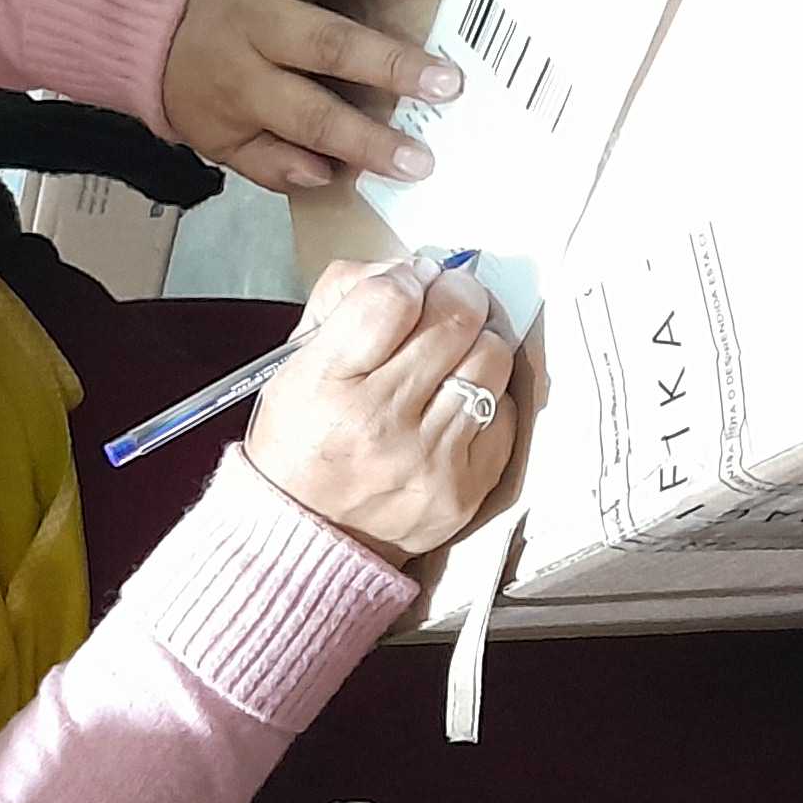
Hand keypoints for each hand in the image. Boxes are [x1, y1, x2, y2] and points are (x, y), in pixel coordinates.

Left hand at [158, 0, 463, 195]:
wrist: (135, 14)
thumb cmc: (196, 83)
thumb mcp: (219, 140)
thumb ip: (271, 164)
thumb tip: (326, 173)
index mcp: (243, 82)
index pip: (312, 117)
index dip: (366, 141)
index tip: (419, 159)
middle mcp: (253, 21)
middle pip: (327, 42)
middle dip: (390, 61)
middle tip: (447, 78)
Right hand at [245, 257, 518, 563]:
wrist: (308, 535)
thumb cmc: (303, 442)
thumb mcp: (295, 363)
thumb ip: (345, 299)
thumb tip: (410, 267)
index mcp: (326, 384)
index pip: (391, 298)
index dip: (408, 277)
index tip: (410, 283)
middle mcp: (378, 422)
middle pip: (454, 318)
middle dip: (456, 295)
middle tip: (447, 300)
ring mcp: (428, 458)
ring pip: (490, 358)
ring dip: (477, 340)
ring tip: (455, 350)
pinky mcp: (466, 487)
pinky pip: (506, 411)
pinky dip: (489, 396)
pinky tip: (459, 401)